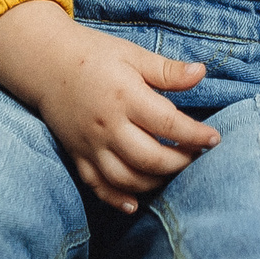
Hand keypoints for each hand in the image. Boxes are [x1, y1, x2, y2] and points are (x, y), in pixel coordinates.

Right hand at [0, 0, 219, 211]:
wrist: (45, 62)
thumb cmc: (94, 55)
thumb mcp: (132, 54)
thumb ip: (167, 70)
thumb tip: (201, 73)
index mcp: (125, 96)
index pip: (169, 124)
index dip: (196, 135)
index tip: (214, 139)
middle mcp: (108, 126)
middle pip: (150, 158)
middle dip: (180, 163)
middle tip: (196, 157)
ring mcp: (91, 145)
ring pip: (126, 178)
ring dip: (155, 182)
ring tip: (173, 172)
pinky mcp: (77, 155)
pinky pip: (97, 186)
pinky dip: (116, 199)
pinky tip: (135, 204)